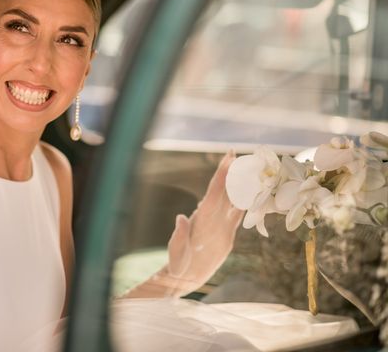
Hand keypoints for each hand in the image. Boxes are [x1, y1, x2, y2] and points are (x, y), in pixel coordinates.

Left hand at [166, 151, 242, 296]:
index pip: (214, 191)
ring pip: (233, 200)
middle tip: (243, 154)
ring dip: (242, 185)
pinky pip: (238, 215)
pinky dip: (247, 204)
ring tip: (252, 169)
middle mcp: (212, 216)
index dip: (221, 174)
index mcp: (202, 217)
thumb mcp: (176, 252)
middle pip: (225, 190)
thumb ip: (179, 236)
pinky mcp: (226, 233)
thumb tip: (181, 218)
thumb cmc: (177, 265)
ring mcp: (219, 223)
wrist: (183, 276)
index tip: (228, 156)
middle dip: (232, 172)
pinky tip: (255, 196)